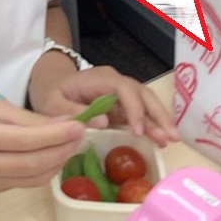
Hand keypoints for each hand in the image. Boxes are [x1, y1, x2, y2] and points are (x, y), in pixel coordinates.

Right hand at [0, 98, 84, 193]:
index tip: (79, 126)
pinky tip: (52, 156)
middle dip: (63, 150)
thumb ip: (26, 118)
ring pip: (34, 177)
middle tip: (81, 136)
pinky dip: (45, 170)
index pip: (26, 139)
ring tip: (71, 145)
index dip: (57, 135)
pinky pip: (26, 182)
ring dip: (58, 162)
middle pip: (33, 162)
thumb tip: (64, 123)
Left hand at [31, 65, 178, 144]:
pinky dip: (150, 127)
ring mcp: (119, 95)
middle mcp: (114, 83)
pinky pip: (139, 115)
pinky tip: (160, 141)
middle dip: (157, 114)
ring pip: (145, 104)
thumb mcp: (51, 103)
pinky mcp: (120, 106)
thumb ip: (73, 111)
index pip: (124, 88)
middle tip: (170, 136)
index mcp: (98, 79)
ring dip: (159, 121)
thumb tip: (104, 122)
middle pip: (142, 94)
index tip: (138, 131)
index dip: (134, 108)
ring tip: (171, 141)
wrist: (49, 83)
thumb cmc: (49, 92)